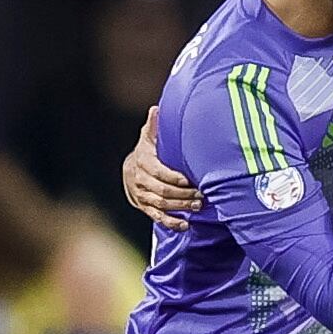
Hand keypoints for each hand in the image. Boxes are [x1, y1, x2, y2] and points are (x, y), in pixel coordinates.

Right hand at [123, 106, 199, 230]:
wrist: (130, 170)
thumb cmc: (147, 151)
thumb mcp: (148, 137)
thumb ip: (154, 127)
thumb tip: (156, 109)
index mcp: (143, 161)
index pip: (159, 172)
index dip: (175, 178)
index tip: (190, 181)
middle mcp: (140, 180)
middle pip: (162, 191)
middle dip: (183, 195)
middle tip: (202, 196)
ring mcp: (142, 195)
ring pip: (162, 205)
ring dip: (181, 207)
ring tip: (199, 206)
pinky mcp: (145, 207)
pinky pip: (157, 217)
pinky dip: (171, 222)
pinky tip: (185, 225)